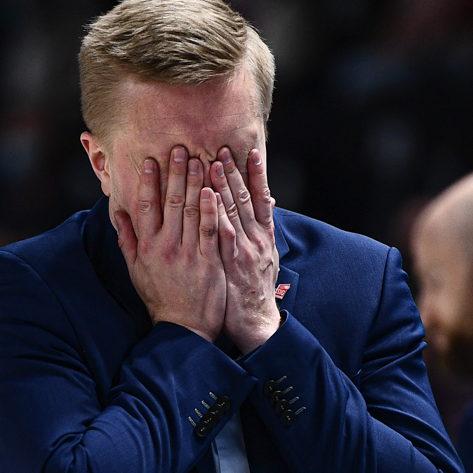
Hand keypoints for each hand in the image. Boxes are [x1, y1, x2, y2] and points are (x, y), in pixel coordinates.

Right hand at [112, 146, 225, 341]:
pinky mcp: (209, 261)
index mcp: (147, 247)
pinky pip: (211, 229)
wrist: (183, 328)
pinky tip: (213, 189)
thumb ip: (127, 241)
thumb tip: (118, 214)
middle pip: (171, 202)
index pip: (145, 206)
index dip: (148, 181)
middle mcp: (166, 247)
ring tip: (200, 158)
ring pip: (192, 211)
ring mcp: (188, 253)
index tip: (150, 160)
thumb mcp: (136, 271)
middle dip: (175, 173)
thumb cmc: (160, 299)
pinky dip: (212, 208)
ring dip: (196, 182)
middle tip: (180, 148)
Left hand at [210, 146, 279, 353]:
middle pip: (245, 198)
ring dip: (223, 186)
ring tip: (212, 162)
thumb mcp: (263, 261)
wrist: (257, 324)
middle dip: (233, 172)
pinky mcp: (232, 263)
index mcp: (263, 237)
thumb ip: (259, 235)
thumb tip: (263, 211)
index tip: (248, 152)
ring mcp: (245, 250)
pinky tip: (209, 198)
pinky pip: (222, 234)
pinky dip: (217, 214)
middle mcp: (256, 239)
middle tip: (221, 148)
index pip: (260, 198)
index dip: (255, 175)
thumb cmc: (253, 293)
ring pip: (234, 211)